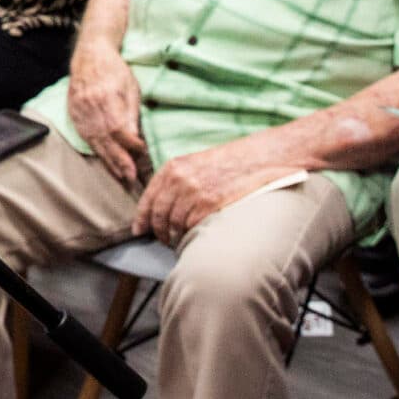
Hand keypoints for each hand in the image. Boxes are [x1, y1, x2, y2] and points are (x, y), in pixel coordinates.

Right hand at [64, 36, 147, 186]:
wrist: (89, 55)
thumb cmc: (115, 70)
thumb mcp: (130, 87)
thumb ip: (131, 112)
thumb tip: (135, 138)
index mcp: (106, 96)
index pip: (118, 127)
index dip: (131, 143)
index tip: (143, 152)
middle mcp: (90, 106)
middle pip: (106, 139)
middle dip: (120, 160)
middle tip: (131, 177)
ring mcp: (79, 111)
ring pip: (95, 142)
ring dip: (109, 161)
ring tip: (121, 177)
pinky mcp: (74, 115)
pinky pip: (86, 137)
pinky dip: (97, 151)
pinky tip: (107, 163)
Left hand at [133, 138, 296, 245]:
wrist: (260, 157)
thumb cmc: (230, 162)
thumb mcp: (196, 164)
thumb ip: (177, 181)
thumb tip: (163, 205)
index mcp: (173, 168)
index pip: (148, 199)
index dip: (141, 218)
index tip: (138, 230)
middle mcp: (179, 179)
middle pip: (158, 215)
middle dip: (158, 232)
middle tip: (163, 241)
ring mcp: (194, 192)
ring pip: (173, 224)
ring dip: (173, 237)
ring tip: (178, 242)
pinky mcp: (210, 203)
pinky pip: (191, 226)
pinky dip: (189, 235)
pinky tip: (192, 238)